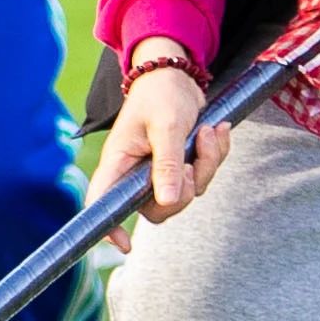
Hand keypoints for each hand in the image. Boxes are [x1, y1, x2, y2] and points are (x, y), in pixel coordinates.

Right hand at [85, 39, 225, 251]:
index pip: (102, 203)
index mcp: (119, 162)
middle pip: (158, 208)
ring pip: (187, 192)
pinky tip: (216, 130)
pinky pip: (202, 176)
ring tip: (209, 131)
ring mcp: (159, 171)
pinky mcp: (180, 165)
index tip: (125, 246)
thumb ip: (166, 163)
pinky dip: (214, 155)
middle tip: (193, 160)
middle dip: (186, 189)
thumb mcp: (166, 126)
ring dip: (207, 164)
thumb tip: (167, 201)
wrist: (178, 74)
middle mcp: (136, 172)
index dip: (108, 227)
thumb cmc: (162, 94)